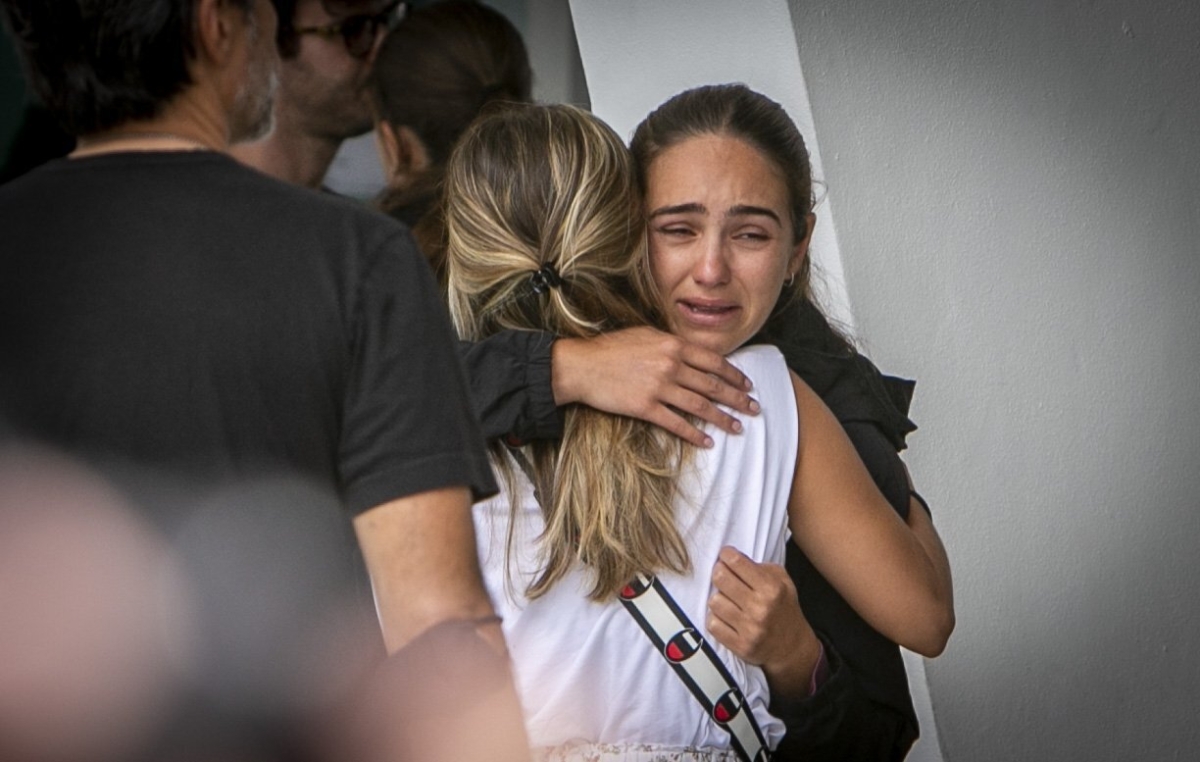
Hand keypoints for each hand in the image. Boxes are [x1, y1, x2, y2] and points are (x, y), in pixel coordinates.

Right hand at [550, 326, 758, 447]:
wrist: (582, 365)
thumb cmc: (611, 349)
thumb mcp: (645, 335)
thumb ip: (671, 344)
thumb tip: (691, 352)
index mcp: (673, 345)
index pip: (713, 361)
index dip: (734, 375)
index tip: (747, 385)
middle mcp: (670, 365)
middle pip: (713, 384)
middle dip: (737, 398)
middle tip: (754, 409)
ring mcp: (658, 387)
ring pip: (700, 405)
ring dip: (722, 418)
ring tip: (737, 427)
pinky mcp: (645, 408)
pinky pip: (676, 423)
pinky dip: (694, 434)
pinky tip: (707, 441)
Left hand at [707, 547, 820, 699]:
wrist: (792, 647)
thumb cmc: (783, 607)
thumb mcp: (782, 580)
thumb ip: (759, 566)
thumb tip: (730, 557)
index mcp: (772, 588)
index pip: (736, 561)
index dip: (726, 555)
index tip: (725, 556)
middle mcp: (760, 608)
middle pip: (720, 578)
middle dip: (719, 573)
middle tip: (723, 575)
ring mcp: (749, 629)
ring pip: (714, 601)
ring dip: (718, 599)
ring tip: (727, 600)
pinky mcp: (740, 645)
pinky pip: (712, 624)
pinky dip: (716, 619)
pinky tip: (726, 617)